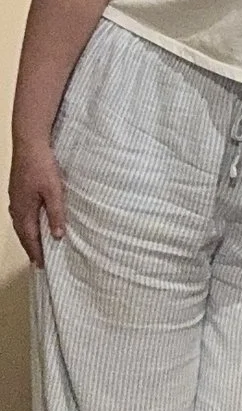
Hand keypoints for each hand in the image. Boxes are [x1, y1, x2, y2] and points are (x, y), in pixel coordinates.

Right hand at [8, 139, 67, 263]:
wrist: (29, 145)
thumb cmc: (43, 167)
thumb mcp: (54, 192)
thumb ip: (56, 214)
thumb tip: (57, 236)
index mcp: (23, 209)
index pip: (30, 237)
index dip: (36, 251)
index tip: (41, 265)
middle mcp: (16, 206)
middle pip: (22, 232)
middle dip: (30, 247)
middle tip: (37, 261)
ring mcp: (15, 198)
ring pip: (20, 223)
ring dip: (27, 236)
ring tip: (35, 247)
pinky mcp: (18, 190)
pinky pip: (20, 214)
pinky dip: (26, 224)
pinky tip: (31, 223)